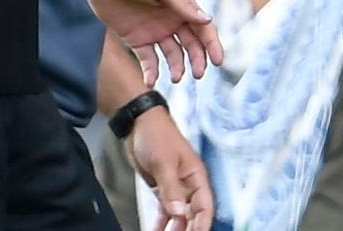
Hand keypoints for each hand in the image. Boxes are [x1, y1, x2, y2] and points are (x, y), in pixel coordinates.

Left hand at [79, 0, 223, 84]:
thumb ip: (183, 4)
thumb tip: (207, 20)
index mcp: (181, 6)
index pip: (203, 28)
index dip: (212, 44)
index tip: (218, 61)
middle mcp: (171, 20)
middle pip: (191, 45)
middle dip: (198, 60)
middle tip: (198, 74)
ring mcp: (154, 31)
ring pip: (172, 55)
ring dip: (177, 67)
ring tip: (176, 77)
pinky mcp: (136, 39)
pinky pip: (148, 60)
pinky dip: (151, 72)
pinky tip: (151, 81)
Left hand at [126, 107, 213, 230]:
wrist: (137, 123)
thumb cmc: (157, 133)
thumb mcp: (164, 162)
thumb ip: (171, 188)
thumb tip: (179, 211)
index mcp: (196, 175)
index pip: (205, 206)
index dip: (203, 223)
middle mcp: (188, 184)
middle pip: (193, 214)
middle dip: (189, 228)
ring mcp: (175, 187)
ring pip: (179, 215)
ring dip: (175, 229)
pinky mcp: (162, 188)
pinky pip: (164, 211)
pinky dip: (161, 223)